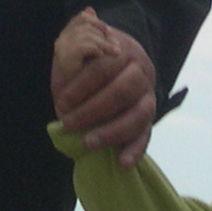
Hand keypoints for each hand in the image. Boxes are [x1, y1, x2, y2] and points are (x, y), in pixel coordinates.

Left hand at [52, 7, 158, 167]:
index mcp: (123, 50)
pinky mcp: (149, 119)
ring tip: (87, 144)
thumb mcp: (77, 47)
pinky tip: (123, 163)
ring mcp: (148, 97)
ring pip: (138, 115)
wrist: (119, 58)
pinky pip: (146, 135)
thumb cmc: (91, 57)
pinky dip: (135, 150)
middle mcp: (142, 72)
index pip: (104, 67)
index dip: (82, 86)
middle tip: (68, 125)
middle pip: (122, 92)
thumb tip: (67, 75)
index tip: (61, 103)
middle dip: (92, 111)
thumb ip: (71, 59)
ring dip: (112, 132)